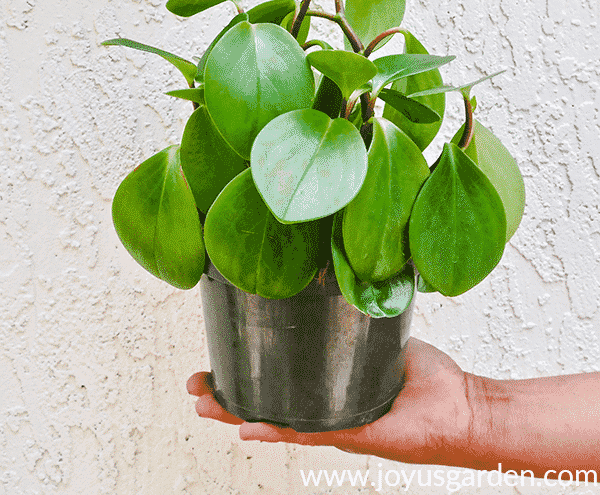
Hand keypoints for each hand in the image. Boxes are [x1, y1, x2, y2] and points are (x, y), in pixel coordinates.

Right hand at [187, 338, 474, 465]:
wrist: (461, 408)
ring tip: (205, 403)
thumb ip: (361, 319)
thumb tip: (342, 281)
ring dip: (237, 411)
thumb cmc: (431, 378)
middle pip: (267, 402)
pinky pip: (306, 432)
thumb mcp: (386, 338)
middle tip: (196, 383)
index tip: (220, 357)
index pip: (283, 378)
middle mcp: (326, 406)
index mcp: (331, 385)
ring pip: (275, 419)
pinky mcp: (349, 434)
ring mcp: (333, 423)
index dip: (250, 371)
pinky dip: (274, 429)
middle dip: (228, 393)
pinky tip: (247, 427)